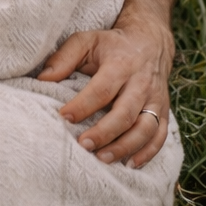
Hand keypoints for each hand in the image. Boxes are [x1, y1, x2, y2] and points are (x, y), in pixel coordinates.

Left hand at [39, 19, 174, 168]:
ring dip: (125, 147)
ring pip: (145, 128)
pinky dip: (147, 152)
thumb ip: (64, 58)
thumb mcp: (86, 41)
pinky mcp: (163, 111)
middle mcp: (141, 84)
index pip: (102, 89)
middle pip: (125, 113)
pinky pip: (160, 135)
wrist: (151, 42)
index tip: (63, 117)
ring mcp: (155, 99)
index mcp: (121, 65)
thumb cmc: (111, 45)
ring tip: (102, 159)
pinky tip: (130, 164)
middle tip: (83, 145)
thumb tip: (43, 78)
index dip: (83, 105)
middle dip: (104, 132)